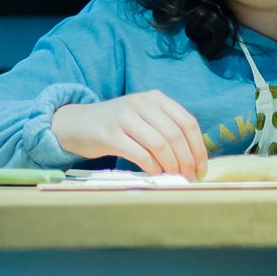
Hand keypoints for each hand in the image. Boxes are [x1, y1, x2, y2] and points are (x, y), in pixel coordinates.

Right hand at [50, 90, 207, 175]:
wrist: (75, 123)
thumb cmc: (114, 125)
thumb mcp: (142, 117)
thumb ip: (165, 128)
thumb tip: (193, 158)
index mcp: (155, 98)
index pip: (187, 122)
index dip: (198, 148)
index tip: (201, 168)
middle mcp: (141, 103)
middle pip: (175, 135)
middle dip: (186, 160)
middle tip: (188, 177)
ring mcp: (124, 117)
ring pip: (159, 144)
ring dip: (171, 165)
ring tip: (173, 176)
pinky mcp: (109, 134)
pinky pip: (140, 154)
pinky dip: (152, 167)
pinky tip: (154, 173)